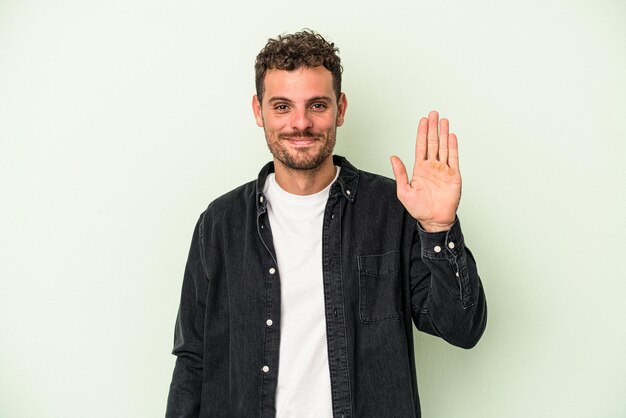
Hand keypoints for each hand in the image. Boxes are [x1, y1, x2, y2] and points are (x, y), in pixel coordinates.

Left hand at [390, 110, 460, 231]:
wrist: (434, 220)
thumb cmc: (419, 209)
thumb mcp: (404, 191)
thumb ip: (400, 173)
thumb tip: (393, 157)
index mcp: (420, 169)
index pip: (421, 146)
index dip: (421, 133)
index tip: (423, 121)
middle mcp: (432, 167)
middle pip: (433, 143)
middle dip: (433, 128)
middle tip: (433, 114)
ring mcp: (443, 170)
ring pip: (444, 147)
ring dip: (443, 133)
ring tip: (443, 120)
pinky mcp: (453, 175)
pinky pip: (453, 158)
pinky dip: (453, 147)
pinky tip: (452, 136)